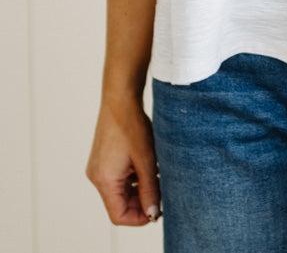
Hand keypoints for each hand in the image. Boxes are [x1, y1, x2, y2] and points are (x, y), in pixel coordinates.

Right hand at [85, 93, 161, 225]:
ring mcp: (98, 167)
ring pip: (120, 190)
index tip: (157, 209)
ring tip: (155, 174)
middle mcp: (96, 176)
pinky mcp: (103, 159)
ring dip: (138, 188)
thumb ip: (149, 190)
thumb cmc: (132, 125)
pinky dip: (133, 177)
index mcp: (104, 180)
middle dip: (140, 201)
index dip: (139, 217)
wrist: (121, 98)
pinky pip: (118, 178)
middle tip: (160, 191)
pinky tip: (146, 164)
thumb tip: (152, 214)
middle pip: (119, 203)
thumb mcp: (146, 160)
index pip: (118, 215)